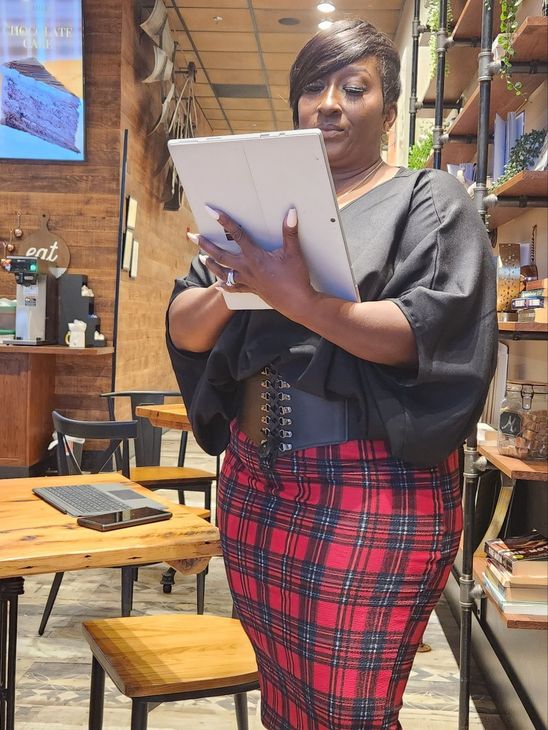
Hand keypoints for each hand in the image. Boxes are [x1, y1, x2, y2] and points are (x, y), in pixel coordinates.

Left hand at [189, 206, 317, 315]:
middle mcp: (246, 268)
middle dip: (205, 245)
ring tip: (201, 259)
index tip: (211, 211)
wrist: (297, 303)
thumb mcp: (293, 252)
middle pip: (220, 255)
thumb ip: (290, 232)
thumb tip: (290, 212)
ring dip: (211, 265)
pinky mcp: (252, 290)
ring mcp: (247, 281)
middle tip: (192, 237)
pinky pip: (234, 288)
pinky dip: (225, 286)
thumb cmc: (295, 277)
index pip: (236, 234)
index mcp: (254, 256)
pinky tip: (219, 286)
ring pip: (223, 272)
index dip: (224, 221)